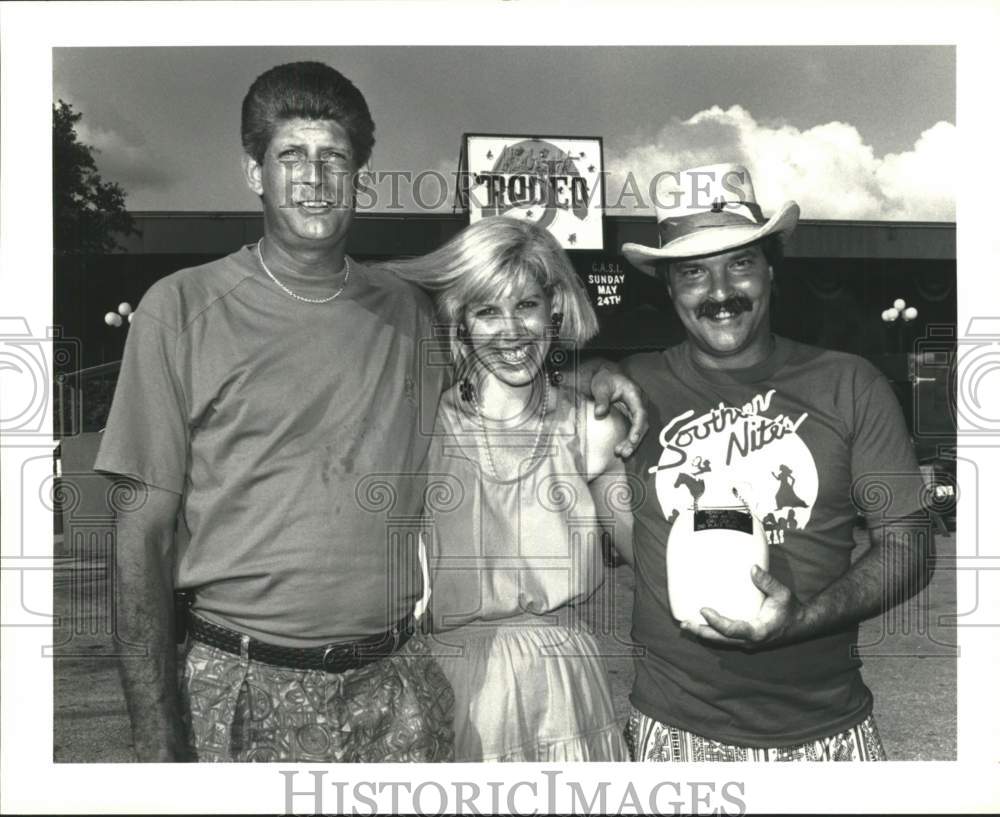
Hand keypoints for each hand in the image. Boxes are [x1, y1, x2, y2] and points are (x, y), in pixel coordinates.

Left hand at [590, 364, 647, 457]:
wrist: (606, 375)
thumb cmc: (605, 379)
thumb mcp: (601, 386)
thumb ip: (601, 399)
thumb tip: (599, 413)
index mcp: (634, 394)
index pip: (640, 413)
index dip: (638, 428)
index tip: (632, 439)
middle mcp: (639, 403)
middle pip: (642, 424)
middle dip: (634, 440)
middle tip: (624, 452)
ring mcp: (636, 410)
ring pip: (639, 429)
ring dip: (632, 443)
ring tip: (622, 453)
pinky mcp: (631, 415)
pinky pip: (633, 429)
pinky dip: (629, 439)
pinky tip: (622, 449)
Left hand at [680, 566, 800, 648]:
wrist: (800, 625)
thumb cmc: (790, 609)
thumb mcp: (782, 594)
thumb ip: (767, 582)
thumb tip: (752, 568)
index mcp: (758, 631)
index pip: (732, 630)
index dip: (716, 622)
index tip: (703, 610)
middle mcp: (749, 641)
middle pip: (720, 639)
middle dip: (701, 631)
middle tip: (684, 622)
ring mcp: (746, 643)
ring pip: (720, 641)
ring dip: (703, 633)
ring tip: (686, 624)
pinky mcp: (744, 640)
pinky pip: (725, 638)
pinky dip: (712, 632)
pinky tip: (700, 624)